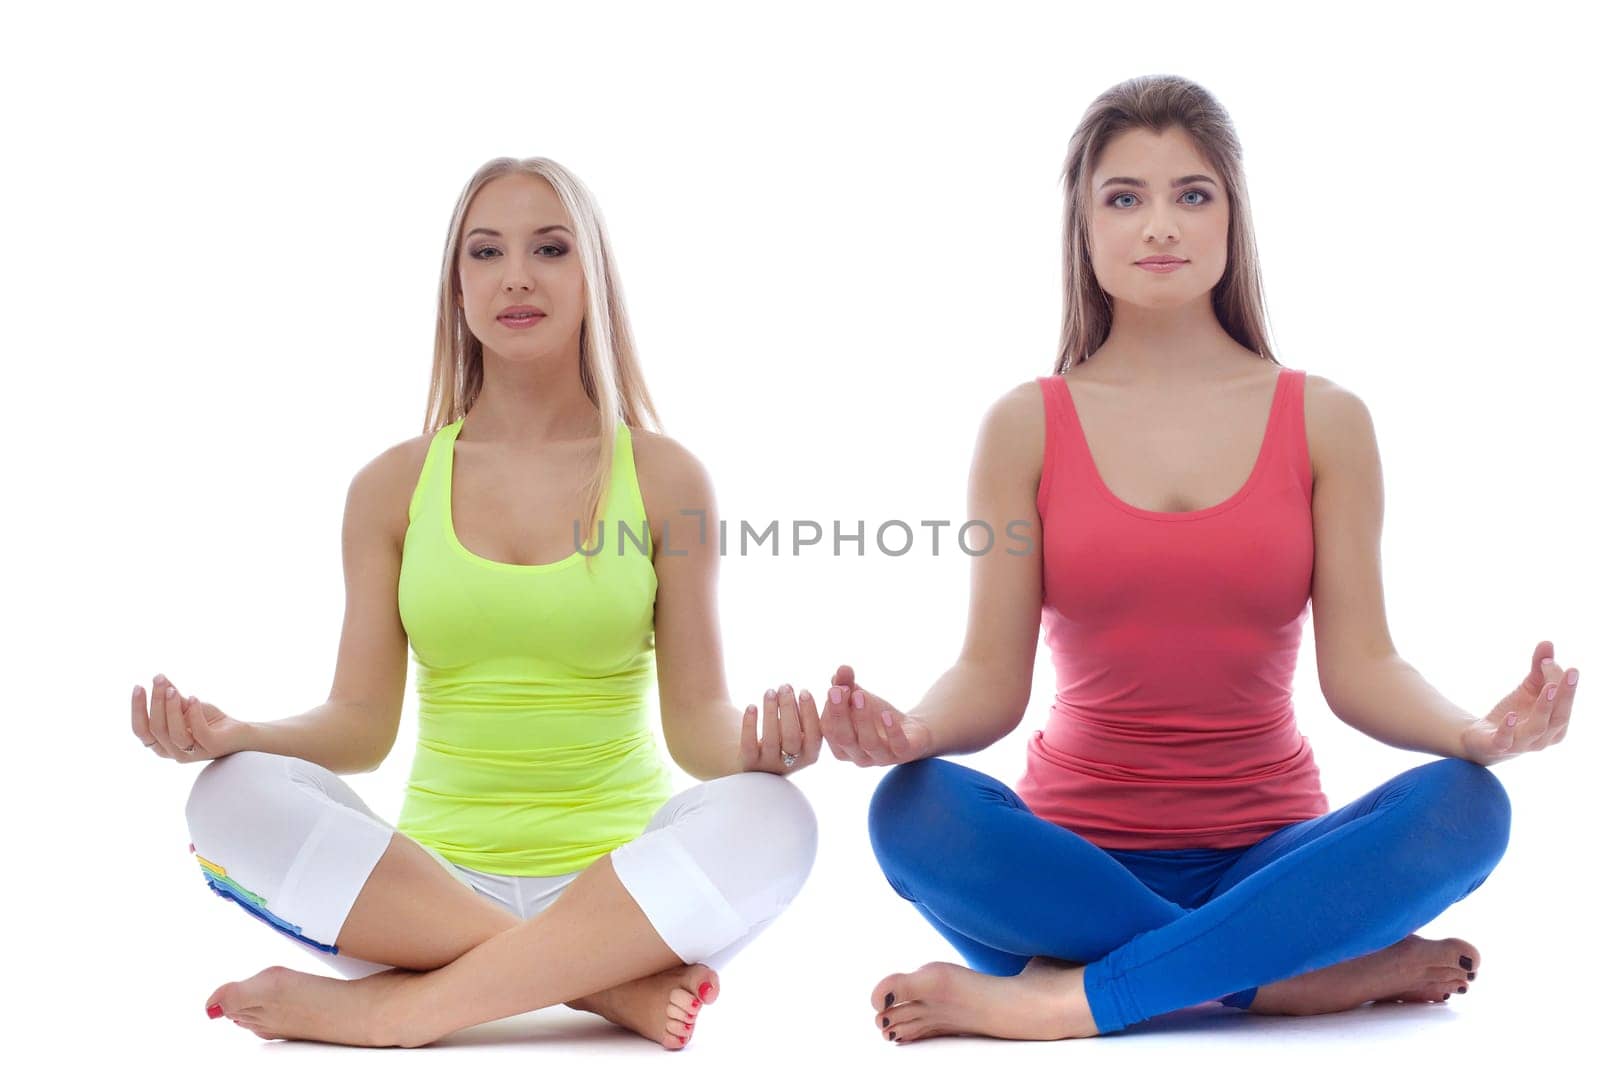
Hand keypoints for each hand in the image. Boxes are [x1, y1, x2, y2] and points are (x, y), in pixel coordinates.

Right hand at [132, 673, 250, 763]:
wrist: (240, 732)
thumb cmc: (210, 721)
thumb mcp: (187, 706)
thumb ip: (172, 697)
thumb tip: (159, 677)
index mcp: (162, 744)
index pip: (141, 731)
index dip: (137, 710)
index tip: (138, 686)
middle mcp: (174, 752)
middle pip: (156, 729)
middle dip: (156, 702)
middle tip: (159, 679)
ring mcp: (193, 753)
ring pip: (174, 733)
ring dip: (171, 708)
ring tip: (173, 689)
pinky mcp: (211, 747)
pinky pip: (199, 732)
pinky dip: (195, 714)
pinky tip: (194, 698)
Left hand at [739, 683, 821, 775]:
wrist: (755, 761)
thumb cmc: (782, 738)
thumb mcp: (795, 728)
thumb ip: (798, 712)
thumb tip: (794, 689)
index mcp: (810, 754)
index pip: (815, 734)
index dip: (810, 712)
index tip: (804, 691)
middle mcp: (792, 763)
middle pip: (792, 736)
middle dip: (788, 708)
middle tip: (784, 687)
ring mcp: (770, 765)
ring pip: (771, 740)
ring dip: (770, 712)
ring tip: (769, 692)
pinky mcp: (750, 763)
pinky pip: (748, 745)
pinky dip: (750, 725)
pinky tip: (751, 706)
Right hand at [819, 663, 930, 766]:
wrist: (910, 730)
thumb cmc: (876, 715)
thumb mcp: (859, 698)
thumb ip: (847, 684)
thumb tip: (842, 668)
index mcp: (841, 746)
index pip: (828, 731)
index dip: (830, 710)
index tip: (835, 688)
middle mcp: (858, 757)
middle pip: (843, 738)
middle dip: (840, 713)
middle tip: (839, 690)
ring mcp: (881, 758)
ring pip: (868, 743)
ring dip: (863, 718)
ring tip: (861, 695)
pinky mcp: (903, 753)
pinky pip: (897, 746)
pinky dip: (892, 730)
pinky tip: (886, 714)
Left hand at [1460, 640, 1577, 765]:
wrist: (1481, 738)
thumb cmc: (1513, 715)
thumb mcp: (1527, 689)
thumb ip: (1539, 668)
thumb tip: (1547, 643)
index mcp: (1555, 725)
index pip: (1564, 704)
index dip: (1562, 683)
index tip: (1550, 660)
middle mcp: (1543, 738)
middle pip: (1558, 717)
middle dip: (1566, 695)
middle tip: (1571, 672)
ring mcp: (1521, 744)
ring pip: (1537, 728)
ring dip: (1544, 707)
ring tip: (1547, 687)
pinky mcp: (1498, 746)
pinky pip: (1505, 739)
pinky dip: (1509, 728)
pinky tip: (1512, 715)